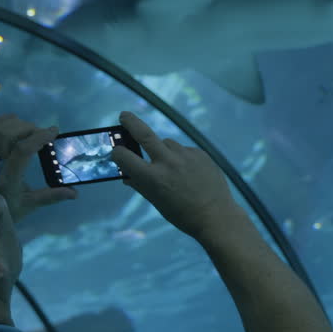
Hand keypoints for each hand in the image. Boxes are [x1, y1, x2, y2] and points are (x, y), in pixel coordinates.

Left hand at [0, 114, 77, 220]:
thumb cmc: (6, 209)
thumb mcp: (29, 205)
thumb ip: (51, 196)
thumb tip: (74, 193)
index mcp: (9, 177)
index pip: (23, 150)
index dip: (39, 137)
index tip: (54, 131)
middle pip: (9, 134)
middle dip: (30, 128)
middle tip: (43, 133)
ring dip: (17, 124)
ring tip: (31, 129)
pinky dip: (3, 121)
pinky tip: (15, 122)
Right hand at [110, 111, 240, 237]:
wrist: (216, 216)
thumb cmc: (183, 214)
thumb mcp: (157, 202)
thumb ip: (140, 185)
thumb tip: (126, 175)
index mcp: (153, 178)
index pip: (125, 156)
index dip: (117, 153)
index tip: (116, 151)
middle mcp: (168, 162)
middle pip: (144, 134)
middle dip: (131, 122)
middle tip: (124, 116)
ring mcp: (186, 155)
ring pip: (166, 143)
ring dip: (163, 150)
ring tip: (172, 168)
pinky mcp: (200, 153)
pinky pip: (184, 150)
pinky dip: (181, 157)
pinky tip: (188, 171)